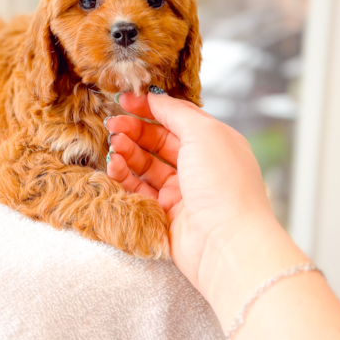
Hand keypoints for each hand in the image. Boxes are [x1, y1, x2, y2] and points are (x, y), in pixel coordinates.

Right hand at [105, 91, 302, 305]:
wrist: (227, 243)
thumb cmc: (223, 184)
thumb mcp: (203, 133)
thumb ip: (176, 112)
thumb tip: (155, 97)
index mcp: (215, 142)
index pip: (178, 117)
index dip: (150, 107)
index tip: (123, 99)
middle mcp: (200, 165)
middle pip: (159, 140)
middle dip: (134, 129)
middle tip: (112, 125)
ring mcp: (184, 191)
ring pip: (147, 165)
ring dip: (127, 152)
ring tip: (113, 145)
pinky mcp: (167, 214)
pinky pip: (140, 190)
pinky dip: (125, 176)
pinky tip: (114, 165)